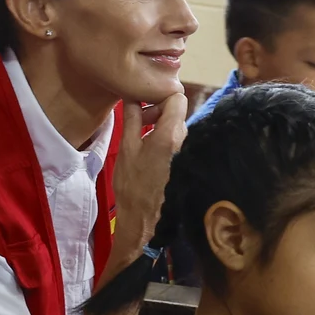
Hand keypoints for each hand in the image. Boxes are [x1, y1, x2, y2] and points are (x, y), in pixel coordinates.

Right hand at [107, 89, 186, 272]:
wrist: (144, 220)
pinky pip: (177, 139)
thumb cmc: (133, 184)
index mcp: (170, 134)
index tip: (144, 103)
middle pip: (177, 109)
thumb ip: (132, 118)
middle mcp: (184, 140)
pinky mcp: (185, 161)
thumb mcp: (127, 148)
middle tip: (139, 120)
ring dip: (159, 123)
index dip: (160, 94)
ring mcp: (187, 151)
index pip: (177, 96)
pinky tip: (148, 148)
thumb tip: (132, 96)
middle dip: (158, 108)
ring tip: (141, 134)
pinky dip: (163, 136)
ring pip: (176, 124)